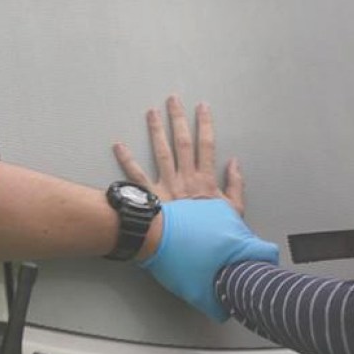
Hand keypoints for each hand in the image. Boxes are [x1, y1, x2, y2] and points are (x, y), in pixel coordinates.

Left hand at [115, 96, 278, 320]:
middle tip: (173, 99)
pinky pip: (136, 177)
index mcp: (206, 181)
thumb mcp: (235, 210)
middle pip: (183, 142)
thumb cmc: (216, 235)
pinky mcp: (152, 198)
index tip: (202, 107)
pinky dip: (126, 160)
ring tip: (151, 112)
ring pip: (161, 153)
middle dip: (178, 119)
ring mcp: (167, 187)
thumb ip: (236, 185)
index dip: (205, 124)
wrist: (199, 253)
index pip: (207, 145)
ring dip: (156, 131)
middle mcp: (186, 179)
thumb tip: (235, 162)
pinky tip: (118, 145)